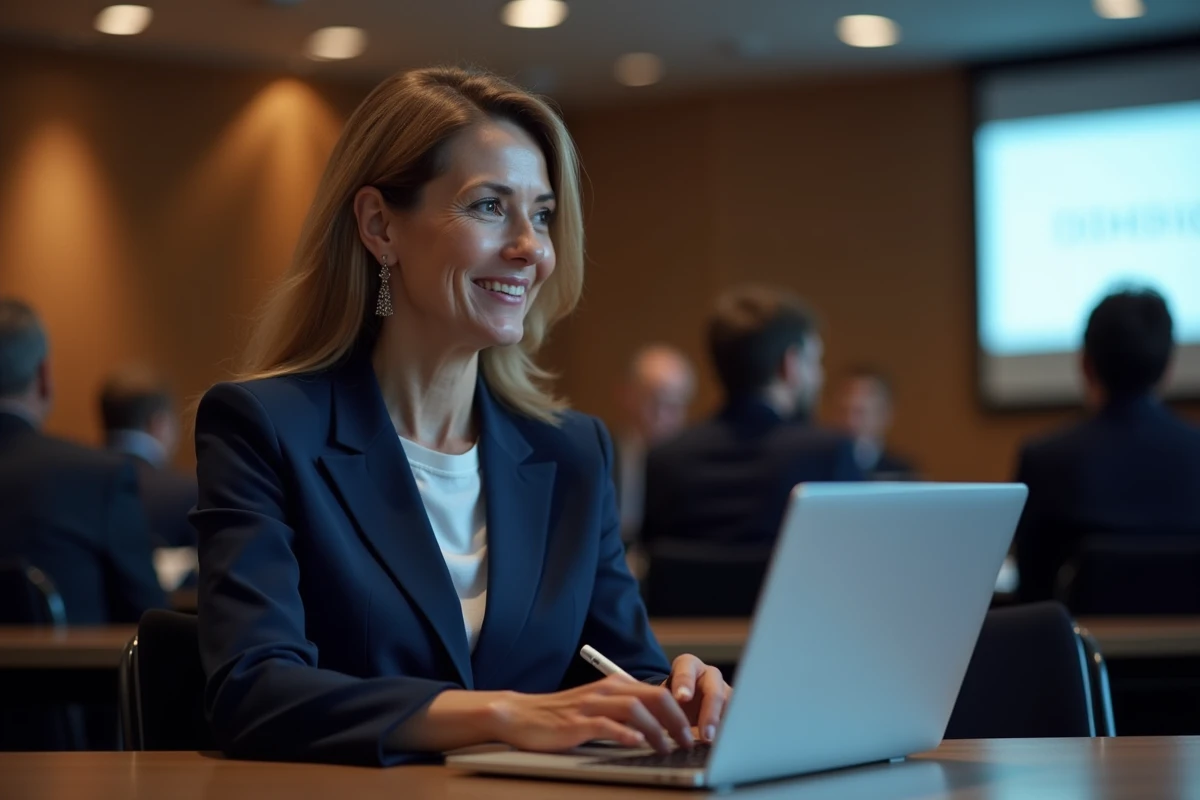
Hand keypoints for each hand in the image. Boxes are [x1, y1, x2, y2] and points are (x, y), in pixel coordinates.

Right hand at [488, 675, 694, 753]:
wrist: (521, 715)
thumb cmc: (561, 715)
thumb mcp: (597, 707)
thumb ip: (623, 711)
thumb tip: (658, 727)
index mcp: (614, 684)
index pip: (657, 691)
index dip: (680, 711)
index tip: (692, 730)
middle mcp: (606, 690)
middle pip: (653, 696)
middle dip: (676, 719)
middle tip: (688, 740)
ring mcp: (591, 705)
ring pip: (635, 709)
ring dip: (657, 730)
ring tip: (668, 747)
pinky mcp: (576, 723)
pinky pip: (607, 725)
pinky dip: (626, 734)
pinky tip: (637, 745)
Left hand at [664, 654, 731, 742]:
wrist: (683, 702)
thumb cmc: (670, 696)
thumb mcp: (663, 696)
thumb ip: (663, 706)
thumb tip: (661, 727)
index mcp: (689, 665)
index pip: (687, 670)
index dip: (685, 683)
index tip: (682, 698)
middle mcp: (710, 675)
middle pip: (714, 692)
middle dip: (710, 714)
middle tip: (705, 735)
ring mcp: (725, 691)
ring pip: (729, 708)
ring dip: (724, 728)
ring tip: (719, 745)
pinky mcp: (734, 707)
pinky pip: (736, 721)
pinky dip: (730, 734)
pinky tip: (726, 748)